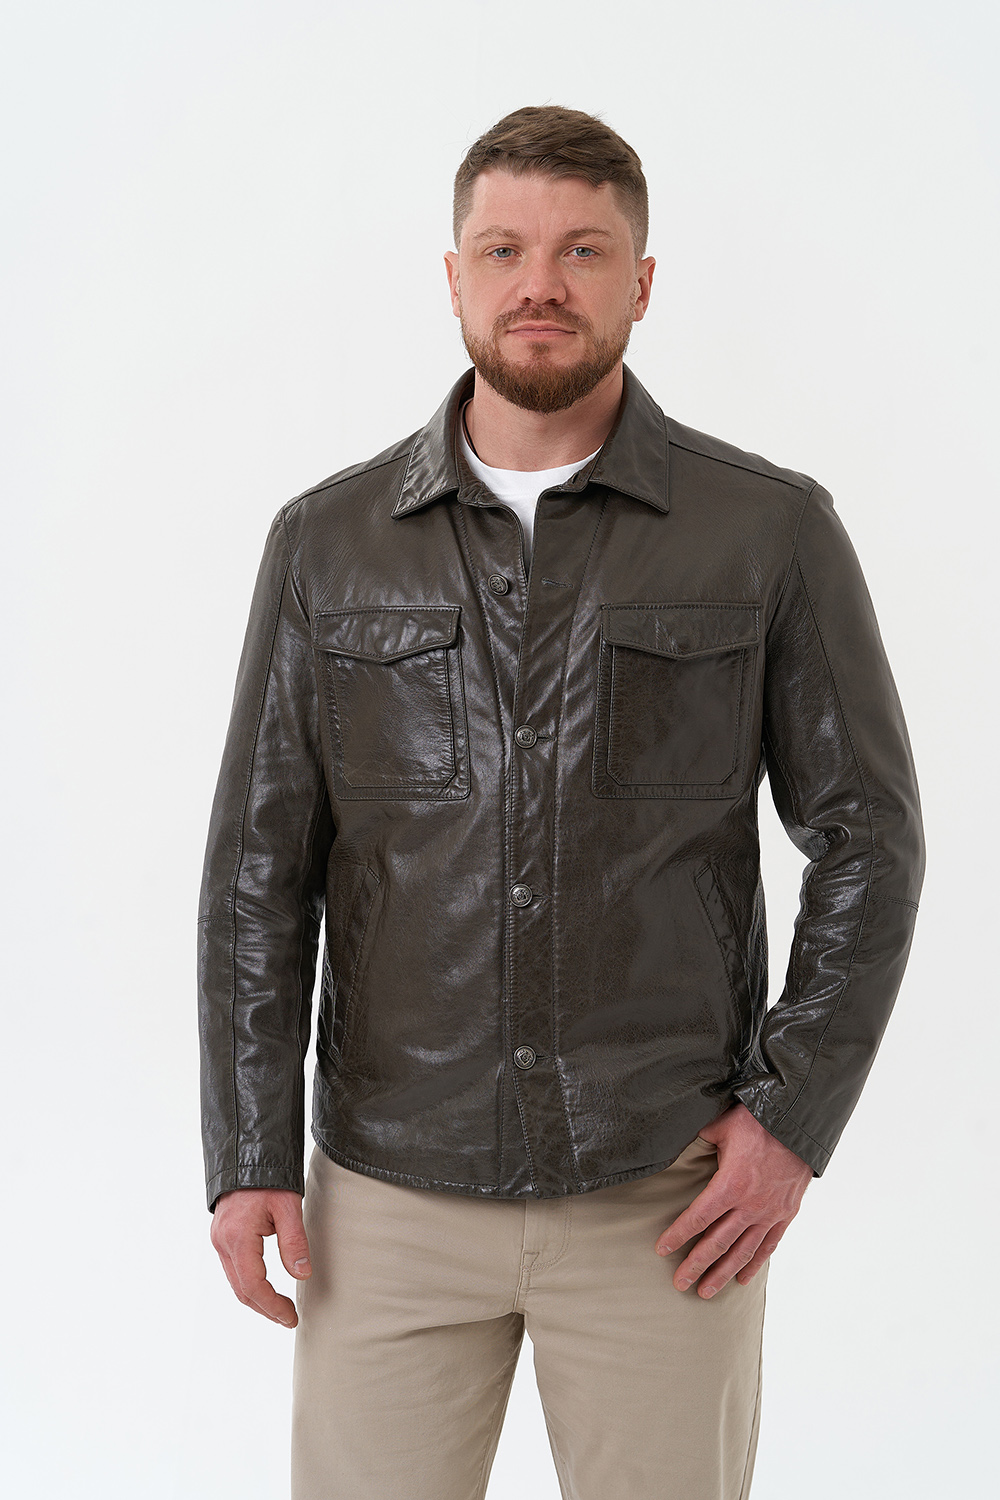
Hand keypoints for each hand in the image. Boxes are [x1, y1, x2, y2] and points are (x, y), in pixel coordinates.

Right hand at [211, 1188, 311, 1327]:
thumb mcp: (288, 1207)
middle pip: (241, 1290)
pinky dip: (249, 1284)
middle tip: (289, 1318)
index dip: (273, 1307)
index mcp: (238, 1238)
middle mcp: (223, 1242)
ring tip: (280, 1308)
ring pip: (235, 1282)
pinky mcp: (222, 1236)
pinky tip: (265, 1288)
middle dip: (265, 1308)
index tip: (291, 1317)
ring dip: (257, 1299)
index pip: (254, 1286)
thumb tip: (302, 1274)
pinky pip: (233, 1269)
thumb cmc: (269, 1178)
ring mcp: (219, 1240)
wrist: (246, 1154)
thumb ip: (294, 1242)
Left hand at [654, 1102, 812, 1297]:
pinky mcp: (785, 1214)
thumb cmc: (758, 1122)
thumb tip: (676, 1138)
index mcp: (730, 1184)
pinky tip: (741, 1279)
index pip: (698, 1217)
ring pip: (742, 1252)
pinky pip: (768, 1246)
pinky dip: (754, 1264)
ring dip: (722, 1274)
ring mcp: (769, 1213)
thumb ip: (699, 1139)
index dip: (678, 1235)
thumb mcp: (721, 1126)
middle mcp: (749, 1205)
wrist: (799, 1125)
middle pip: (717, 1243)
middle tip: (679, 1283)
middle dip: (696, 1264)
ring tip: (705, 1292)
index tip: (662, 1249)